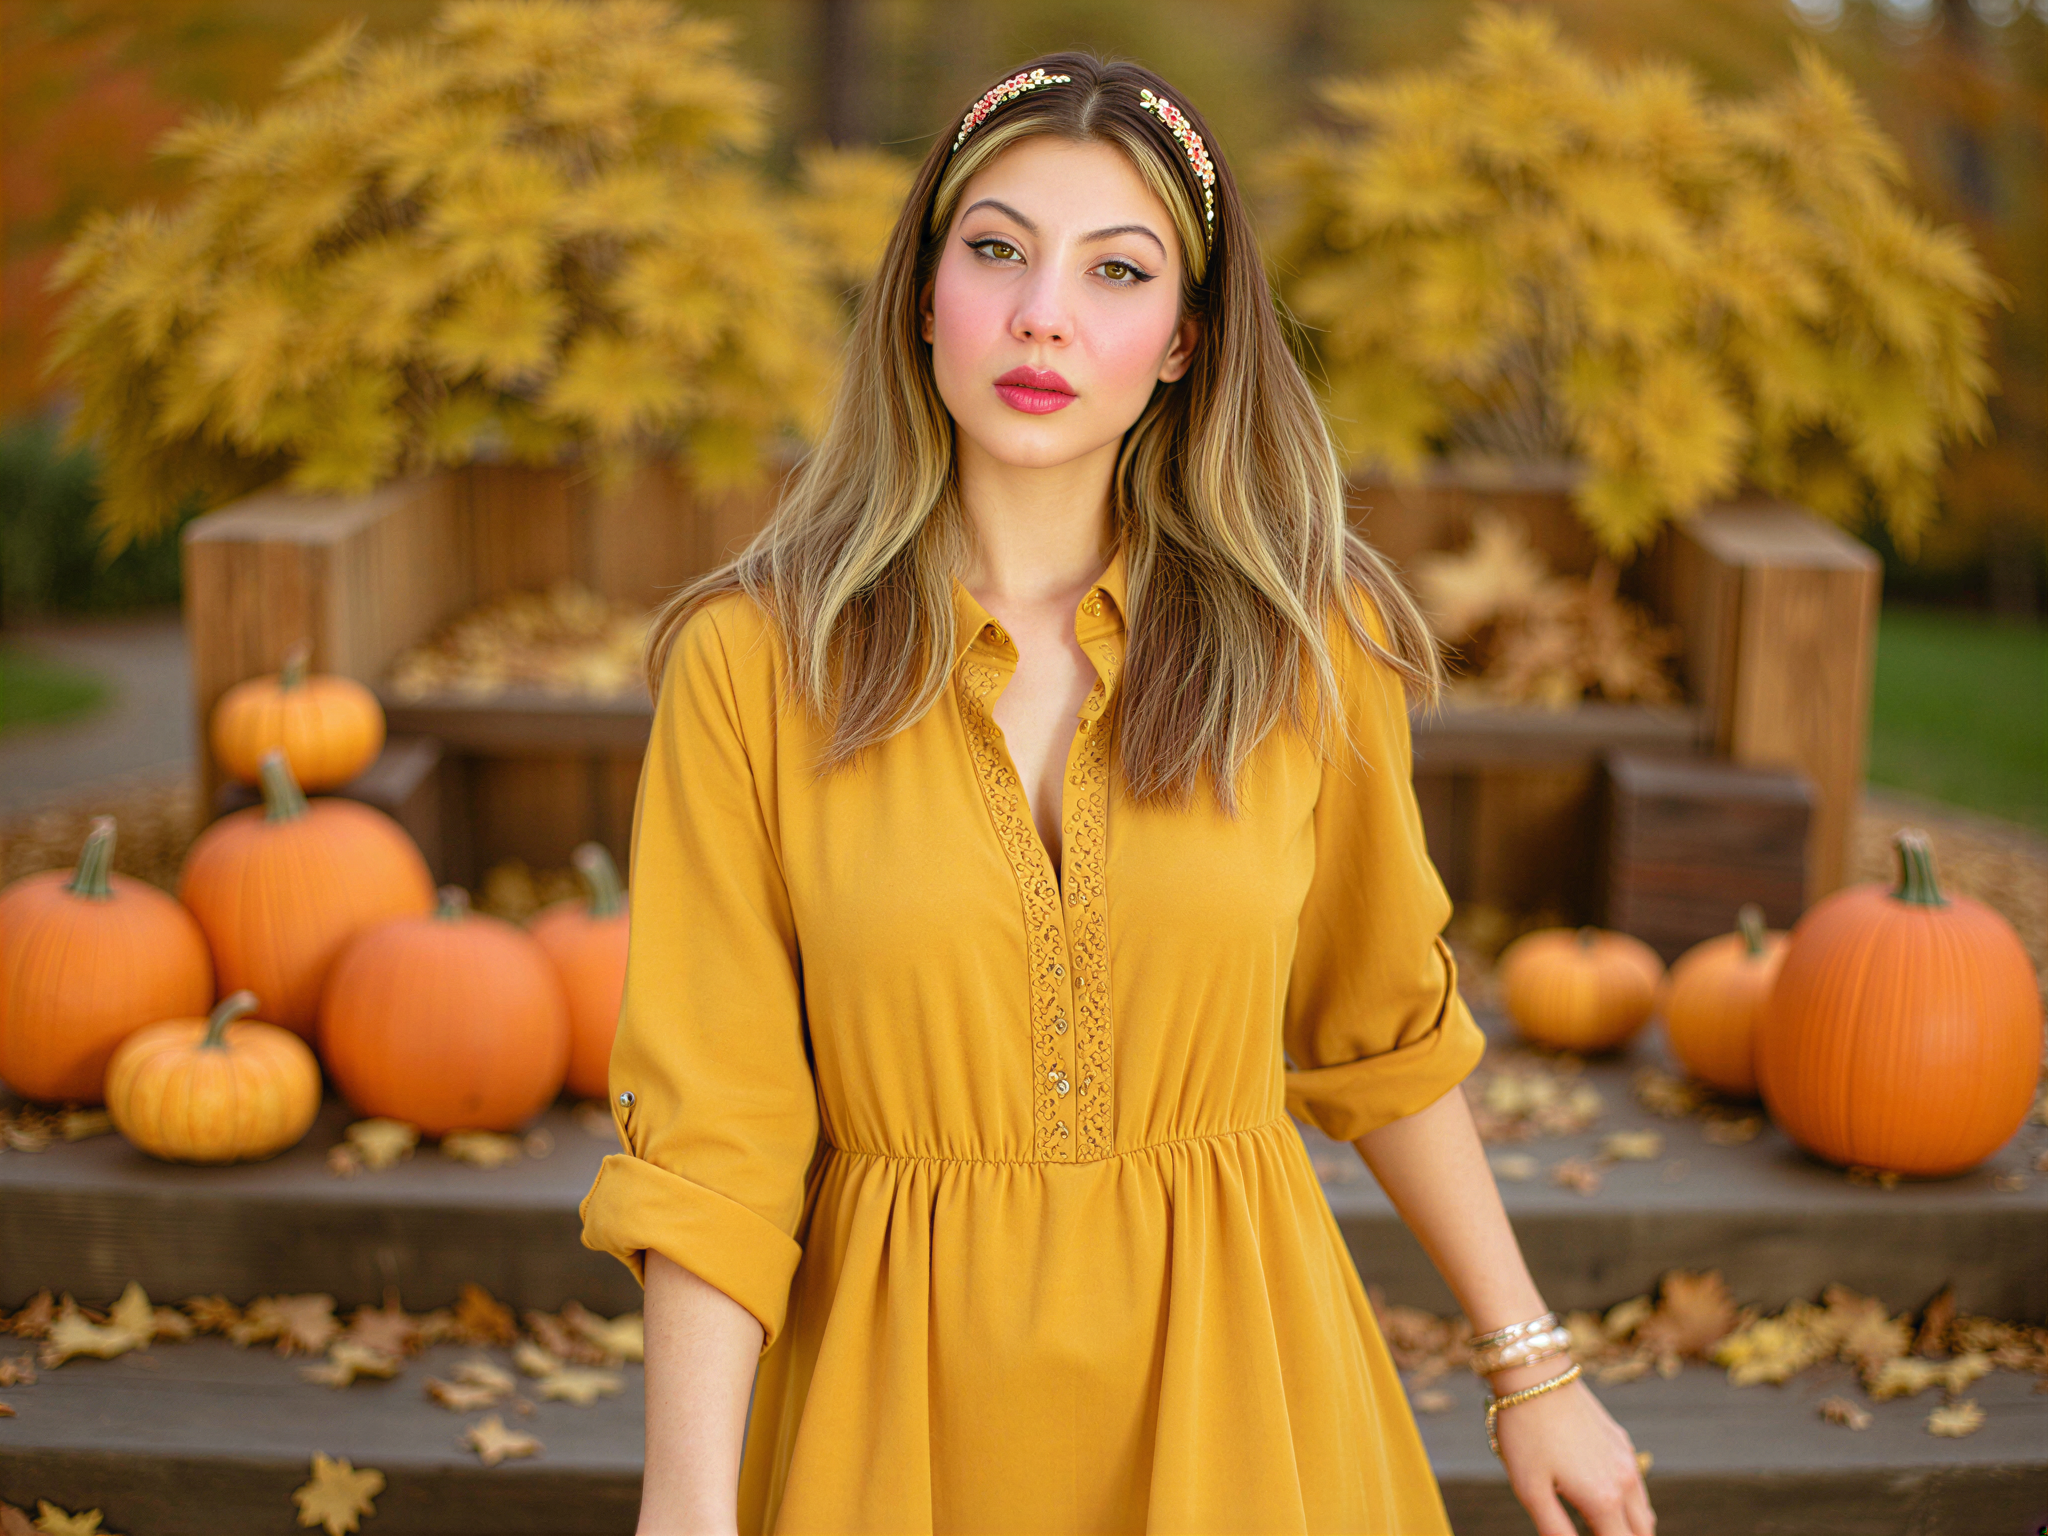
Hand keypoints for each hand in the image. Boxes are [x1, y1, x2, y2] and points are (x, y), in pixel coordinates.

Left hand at [1492, 1373, 1653, 1535]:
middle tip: (1598, 1533)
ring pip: (1644, 1511)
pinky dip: (1630, 1504)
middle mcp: (1625, 1481)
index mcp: (1604, 1500)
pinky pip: (1637, 1485)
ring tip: (1605, 1530)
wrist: (1536, 1375)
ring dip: (1631, 1528)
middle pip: (1642, 1534)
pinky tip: (1605, 1501)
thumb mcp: (1530, 1490)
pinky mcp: (1621, 1440)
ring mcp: (1626, 1458)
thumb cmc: (1526, 1434)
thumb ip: (1555, 1530)